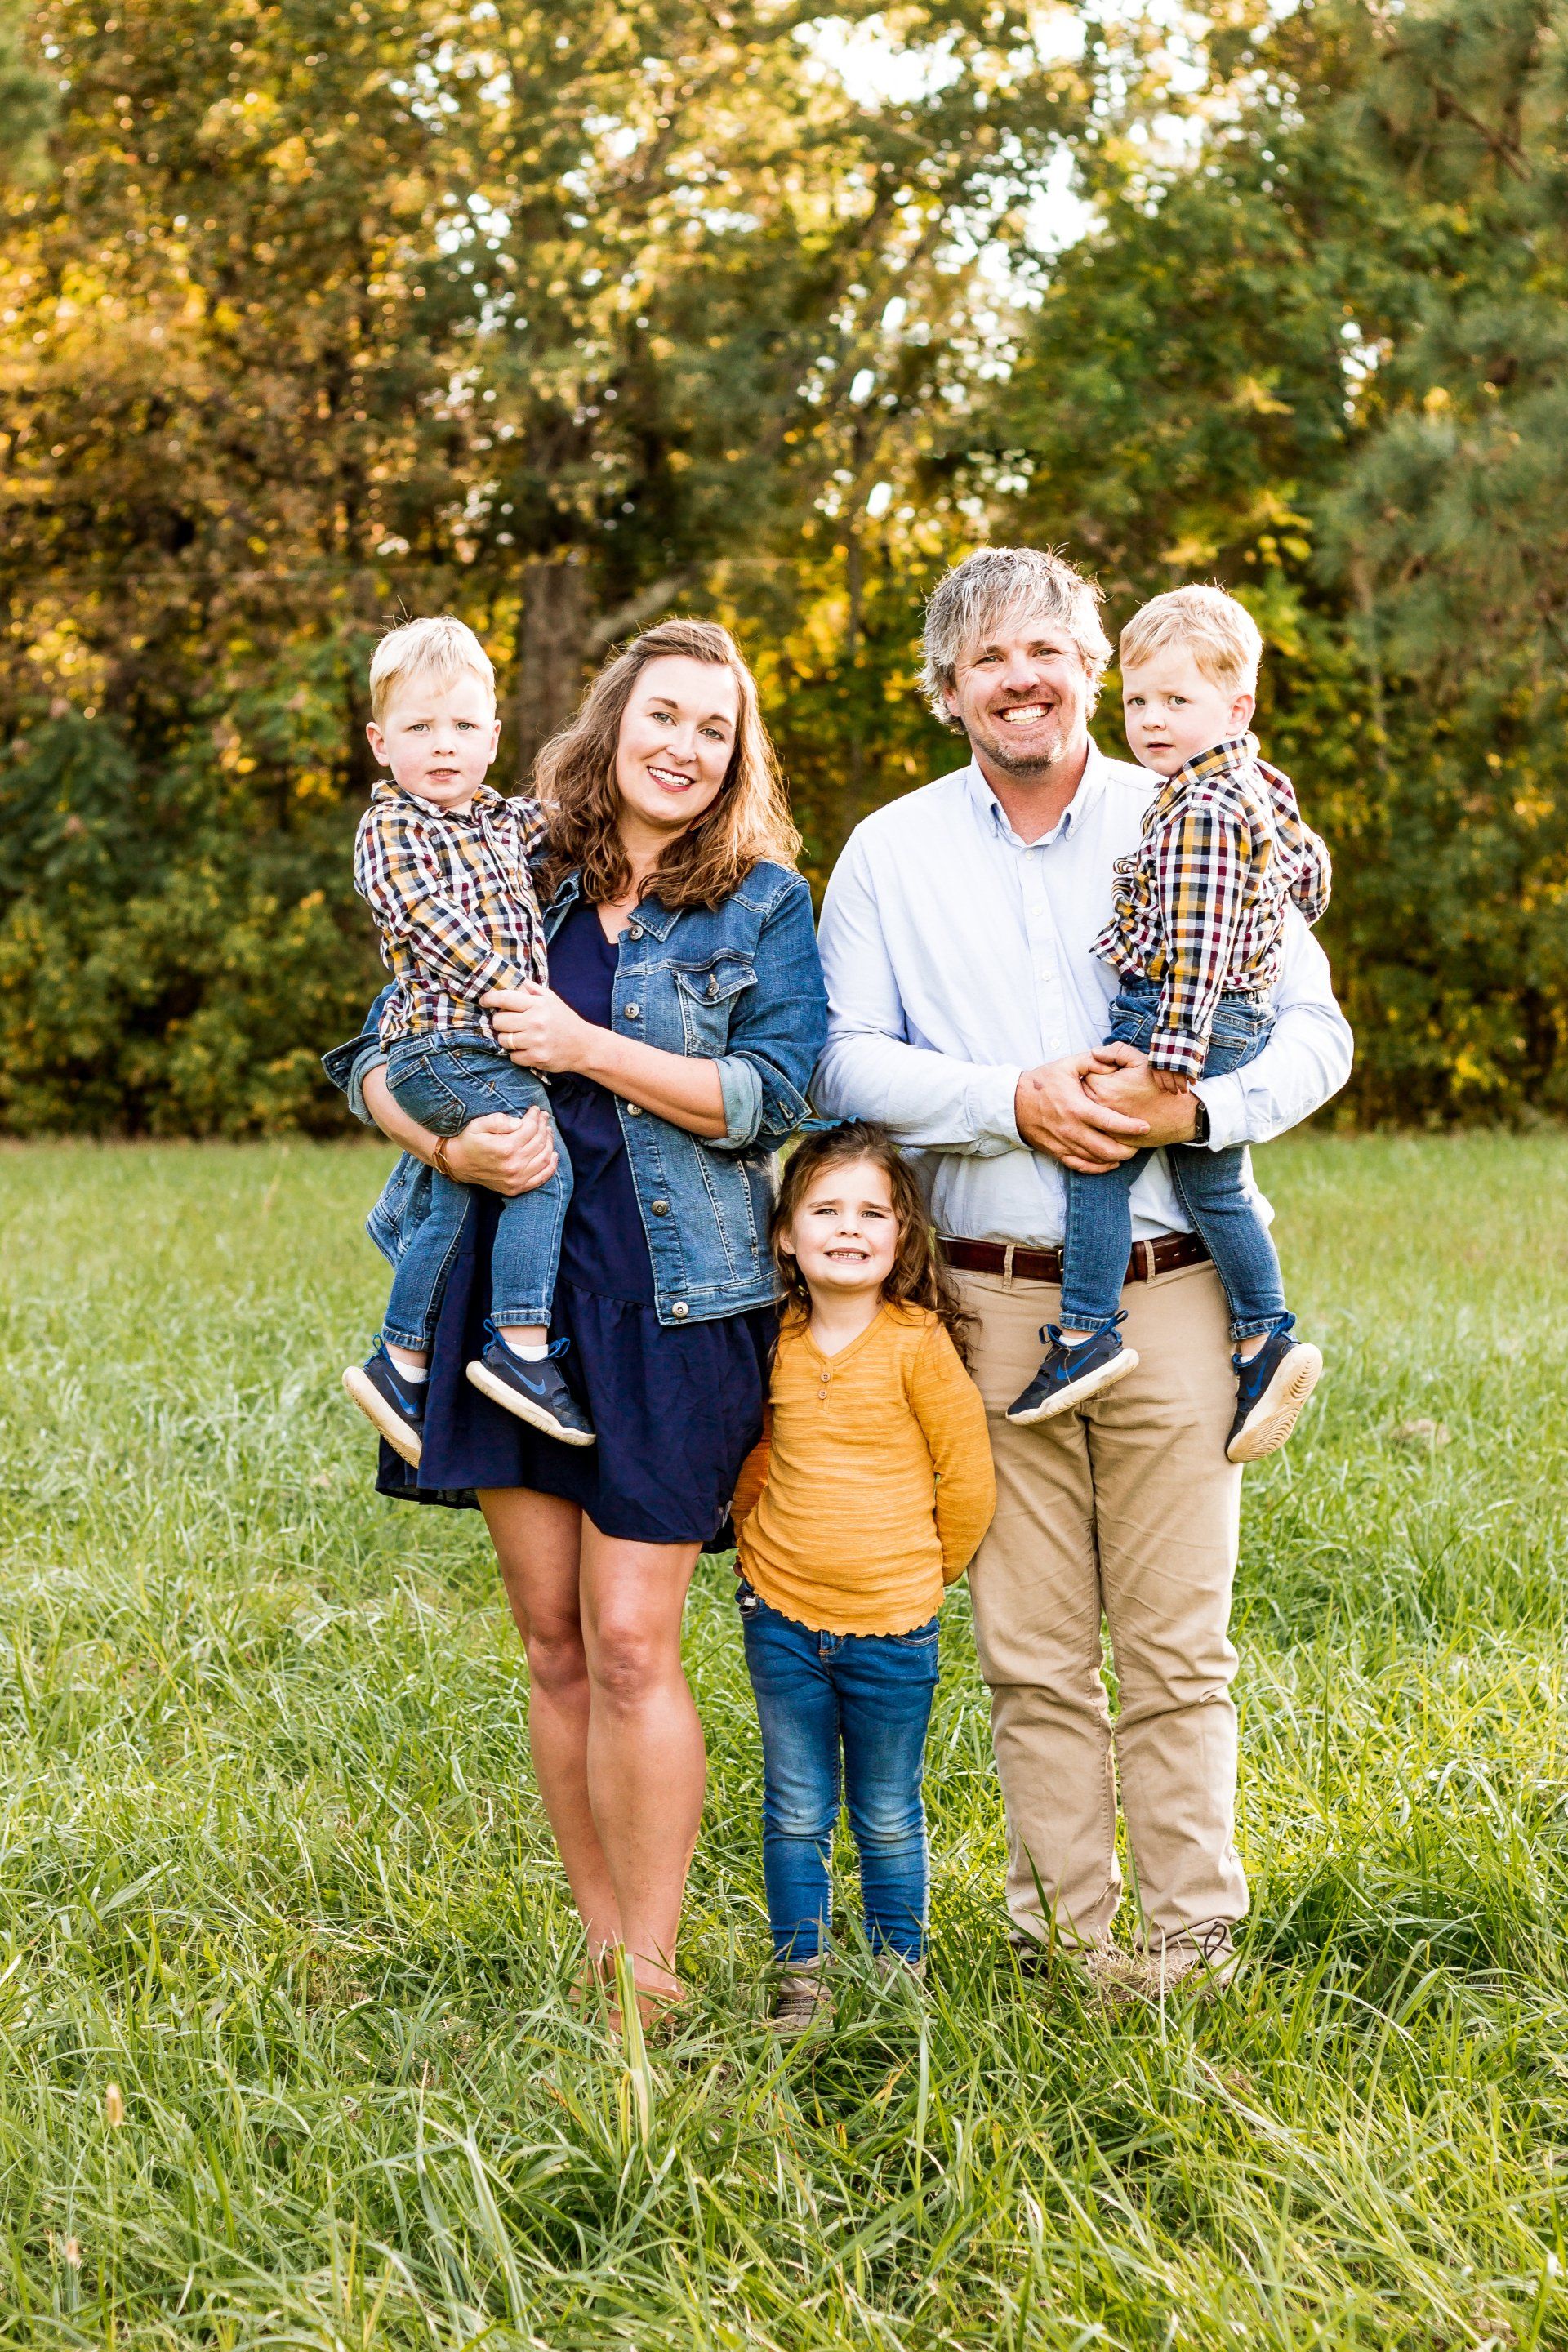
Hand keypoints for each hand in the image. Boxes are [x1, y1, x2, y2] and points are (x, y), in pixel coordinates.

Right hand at [444, 1105, 558, 1197]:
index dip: (535, 1116)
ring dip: (549, 1142)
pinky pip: (542, 1177)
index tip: (535, 1109)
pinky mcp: (516, 1188)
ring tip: (547, 1131)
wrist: (456, 1164)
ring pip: (544, 1157)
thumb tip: (520, 1121)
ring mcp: (516, 1179)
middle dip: (544, 1126)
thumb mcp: (478, 1124)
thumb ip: (499, 1120)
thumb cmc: (468, 1141)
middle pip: (539, 1141)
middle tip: (543, 1117)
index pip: (531, 1128)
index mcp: (505, 1148)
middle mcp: (513, 1165)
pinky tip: (553, 1153)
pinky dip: (552, 1165)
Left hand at [482, 981, 595, 1073]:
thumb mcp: (551, 999)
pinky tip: (528, 1049)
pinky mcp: (537, 1058)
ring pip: (504, 1040)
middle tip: (510, 1023)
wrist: (585, 1046)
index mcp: (538, 1005)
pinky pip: (513, 1056)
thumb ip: (531, 989)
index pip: (505, 998)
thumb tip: (511, 978)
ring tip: (520, 1037)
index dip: (490, 999)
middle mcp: (536, 1022)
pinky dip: (517, 1054)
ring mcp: (536, 1041)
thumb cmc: (564, 1020)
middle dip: (501, 1022)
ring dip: (508, 1039)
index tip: (484, 1000)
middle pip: (499, 1022)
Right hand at [1013, 1053, 1150, 1173]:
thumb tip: (1114, 1063)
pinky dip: (1098, 1168)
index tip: (1145, 1127)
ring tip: (1128, 1152)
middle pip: (1106, 1149)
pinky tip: (1109, 1163)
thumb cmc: (1042, 1082)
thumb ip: (1093, 1060)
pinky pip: (1081, 1166)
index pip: (1109, 1122)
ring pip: (1095, 1160)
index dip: (1130, 1127)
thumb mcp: (1067, 1064)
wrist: (1013, 1103)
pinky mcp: (1057, 1152)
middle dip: (1127, 1150)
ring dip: (1115, 1159)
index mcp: (1077, 1108)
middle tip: (1139, 1143)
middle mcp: (1071, 1129)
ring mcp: (1064, 1143)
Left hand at [1085, 1041, 1200, 1143]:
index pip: (1083, 1074)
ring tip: (1109, 1101)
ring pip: (1086, 1115)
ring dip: (1090, 1108)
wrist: (1179, 1115)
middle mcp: (1100, 1109)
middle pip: (1080, 1095)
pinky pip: (1096, 1131)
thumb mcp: (1140, 1060)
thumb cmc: (1160, 1086)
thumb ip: (1114, 1051)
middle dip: (1088, 1089)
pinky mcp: (1111, 1141)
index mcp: (1104, 1087)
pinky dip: (1099, 1124)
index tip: (1105, 1072)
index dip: (1093, 1070)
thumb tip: (1094, 1052)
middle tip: (1107, 1087)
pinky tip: (1112, 1116)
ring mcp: (1105, 1128)